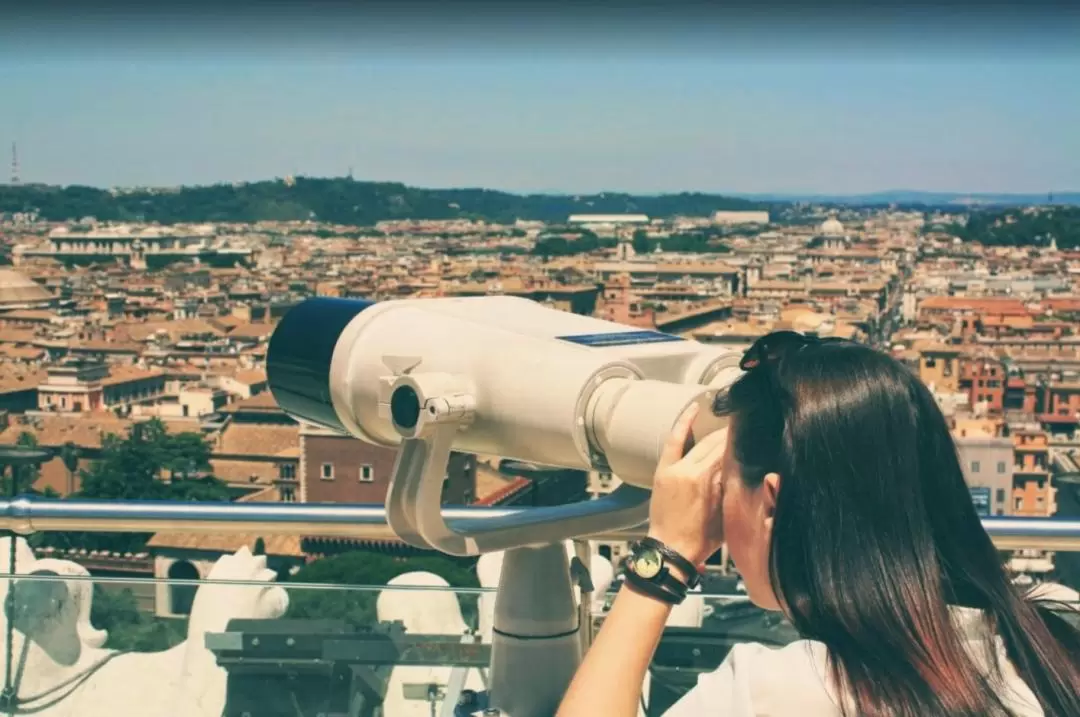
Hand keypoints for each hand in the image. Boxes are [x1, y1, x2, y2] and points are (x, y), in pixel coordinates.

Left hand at [647, 403, 728, 567]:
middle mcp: (690, 469)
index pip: (728, 453)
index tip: (752, 434)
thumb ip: (732, 487)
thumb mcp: (726, 513)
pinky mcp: (664, 470)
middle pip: (715, 445)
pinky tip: (693, 410)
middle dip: (730, 436)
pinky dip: (683, 424)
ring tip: (727, 425)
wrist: (671, 549)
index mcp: (707, 480)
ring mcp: (675, 468)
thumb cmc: (701, 539)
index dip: (741, 442)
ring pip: (699, 443)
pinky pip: (674, 441)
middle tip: (744, 429)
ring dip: (713, 433)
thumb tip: (742, 467)